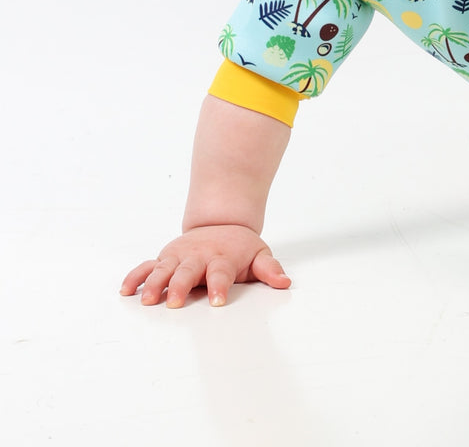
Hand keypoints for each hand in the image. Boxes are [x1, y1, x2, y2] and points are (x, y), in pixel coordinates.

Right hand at [120, 224, 290, 307]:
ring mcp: (179, 257)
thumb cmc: (239, 247)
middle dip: (181, 287)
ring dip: (155, 283)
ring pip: (164, 269)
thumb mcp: (259, 255)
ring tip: (147, 300)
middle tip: (174, 303)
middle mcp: (198, 257)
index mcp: (222, 258)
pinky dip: (135, 277)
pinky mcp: (165, 258)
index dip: (219, 286)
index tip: (218, 301)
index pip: (221, 273)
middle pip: (188, 272)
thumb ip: (270, 269)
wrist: (221, 222)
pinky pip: (147, 266)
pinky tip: (126, 291)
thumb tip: (284, 282)